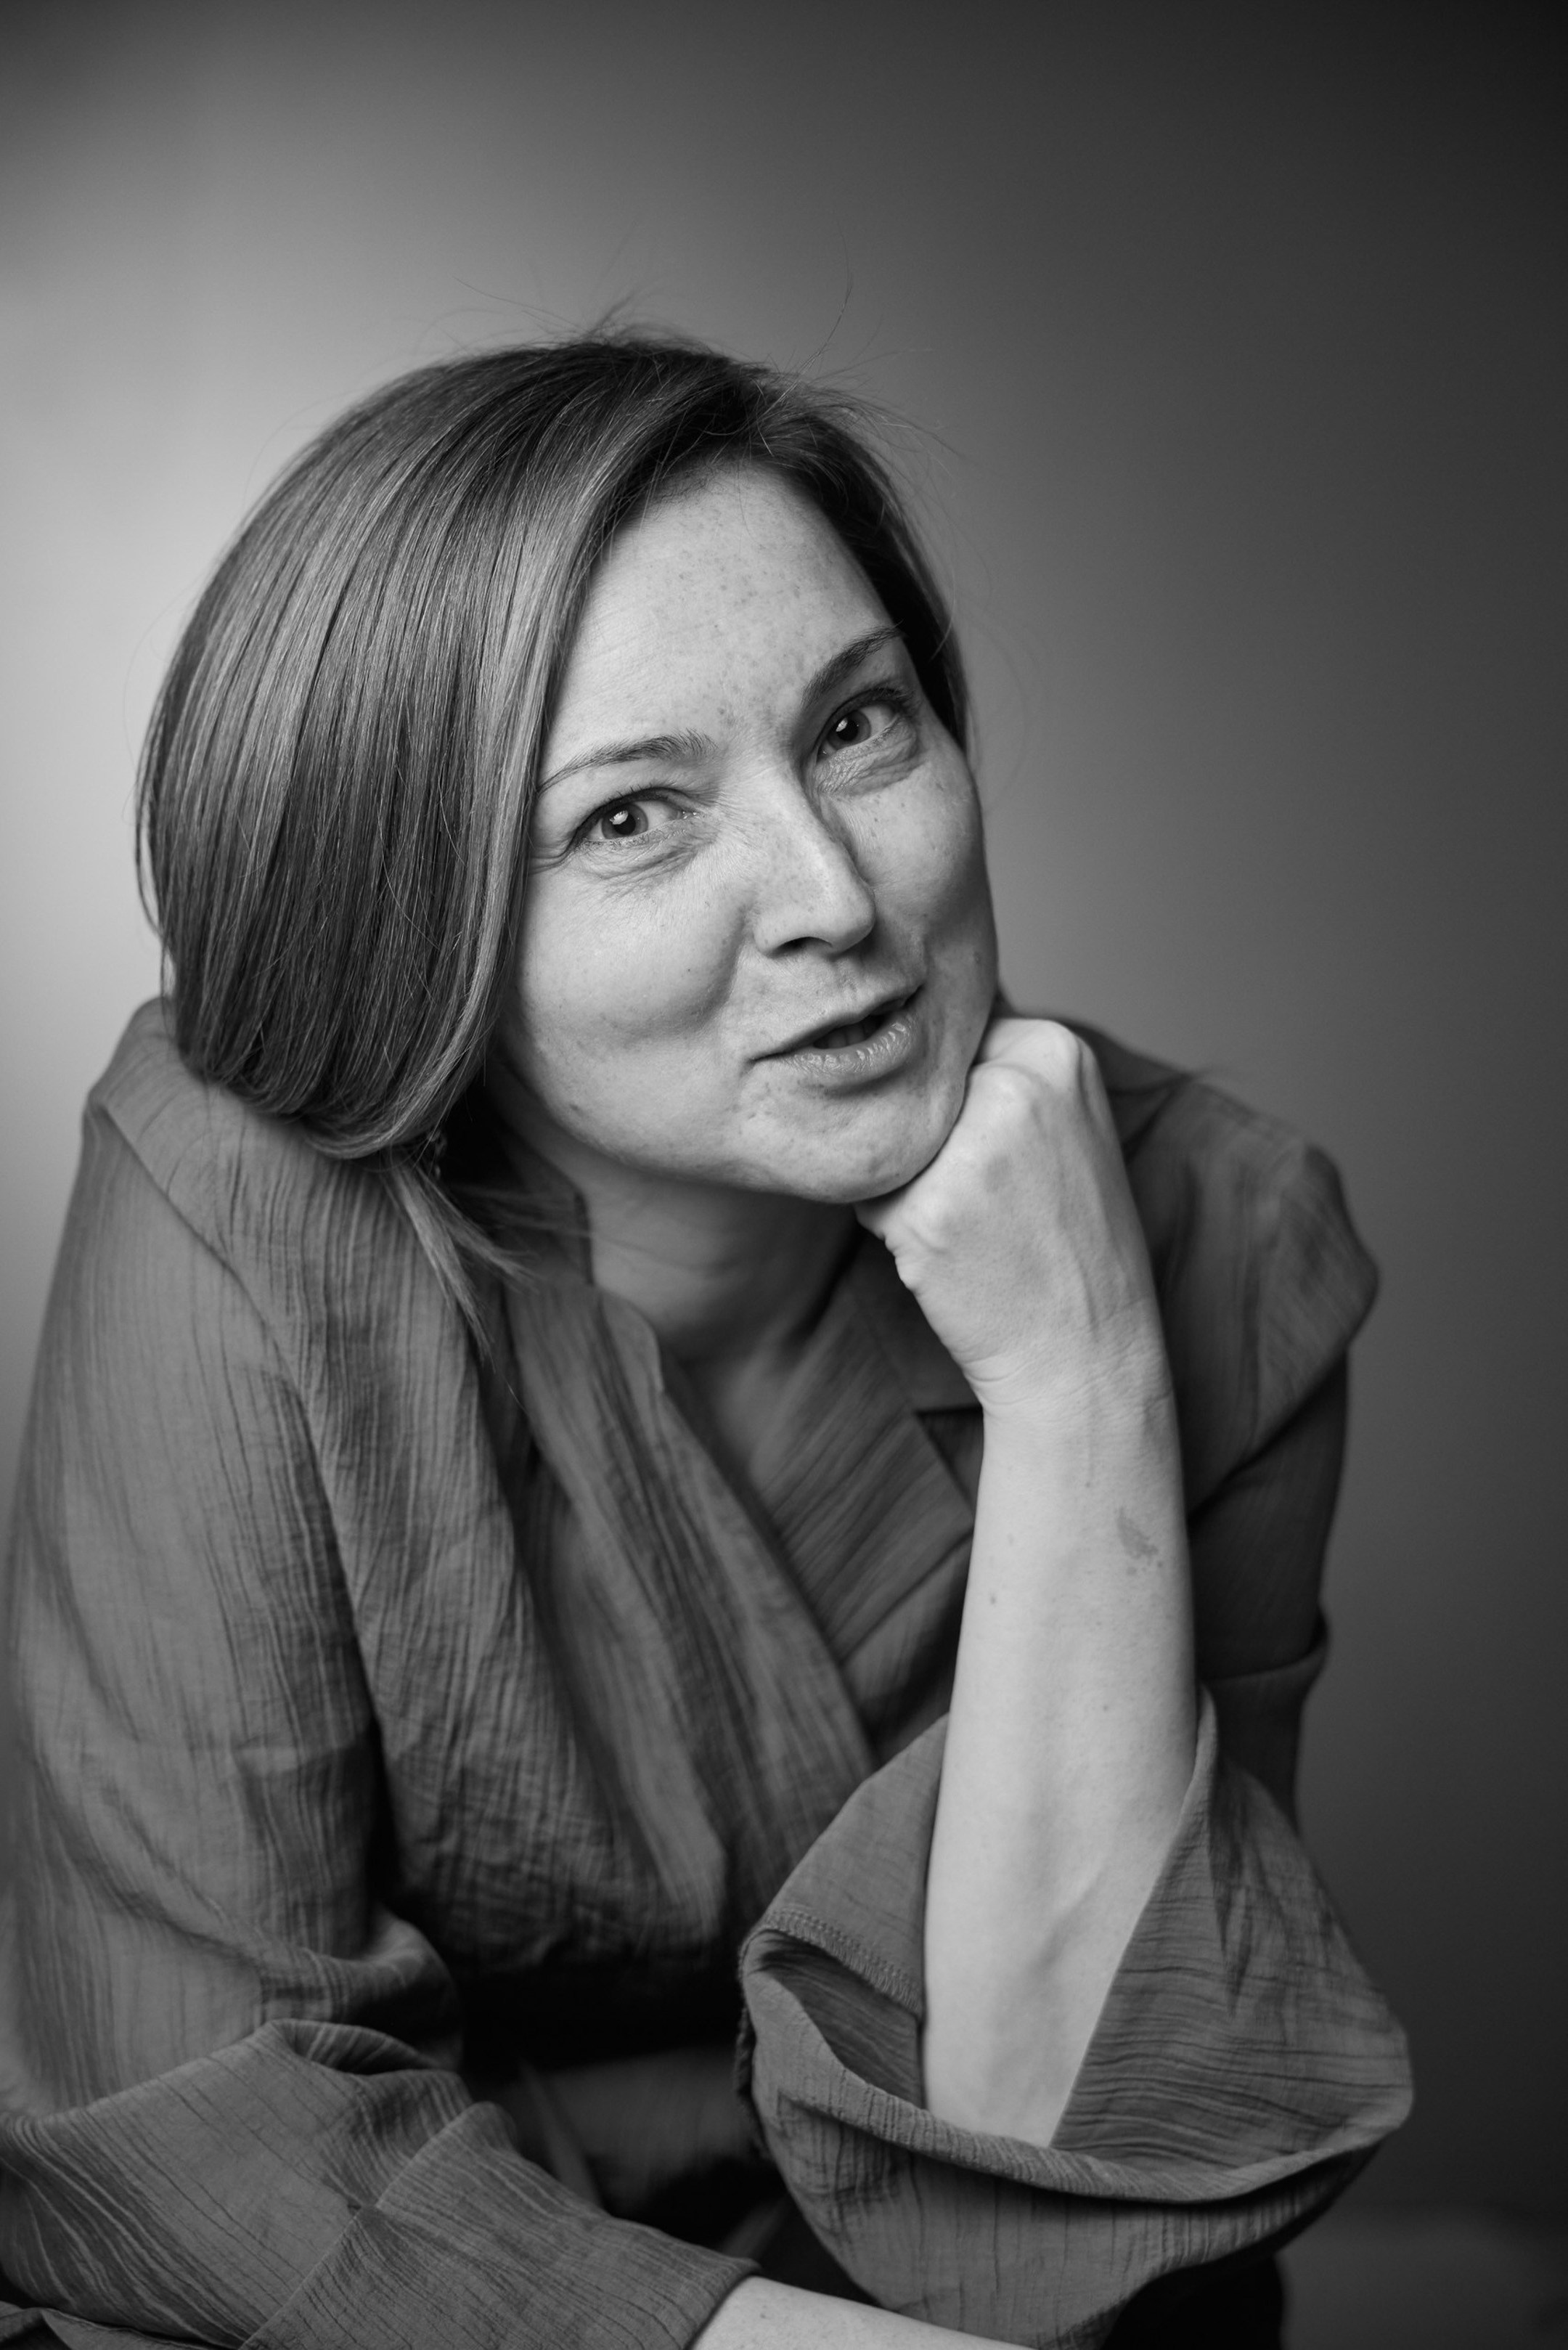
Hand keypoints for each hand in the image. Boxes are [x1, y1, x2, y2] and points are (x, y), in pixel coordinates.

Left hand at [857, 1017, 1166, 1422]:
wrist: (1087, 1350)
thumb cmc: (1068, 1242)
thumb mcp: (1065, 1126)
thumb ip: (1000, 1071)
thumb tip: (896, 1029)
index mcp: (1054, 1050)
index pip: (949, 1041)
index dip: (951, 1098)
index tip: (990, 1150)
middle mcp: (1015, 1084)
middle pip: (912, 1088)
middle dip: (923, 1138)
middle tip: (983, 1198)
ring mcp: (970, 1145)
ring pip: (883, 1138)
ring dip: (901, 1181)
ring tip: (967, 1224)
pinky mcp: (926, 1207)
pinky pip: (867, 1194)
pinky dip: (889, 1225)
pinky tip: (946, 1253)